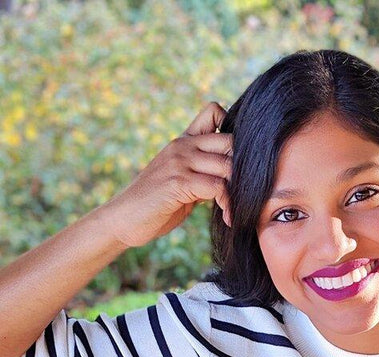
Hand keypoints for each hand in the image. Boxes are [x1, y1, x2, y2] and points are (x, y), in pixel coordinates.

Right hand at [102, 102, 232, 247]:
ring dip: (240, 191)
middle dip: (246, 169)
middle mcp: (182, 145)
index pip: (215, 111)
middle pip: (231, 142)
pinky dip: (228, 204)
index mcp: (183, 140)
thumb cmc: (156, 203)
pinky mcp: (178, 182)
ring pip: (228, 166)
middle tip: (250, 191)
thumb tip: (234, 171)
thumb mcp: (181, 179)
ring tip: (240, 209)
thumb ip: (202, 169)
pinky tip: (228, 218)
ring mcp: (180, 161)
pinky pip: (218, 187)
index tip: (242, 160)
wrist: (124, 219)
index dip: (235, 131)